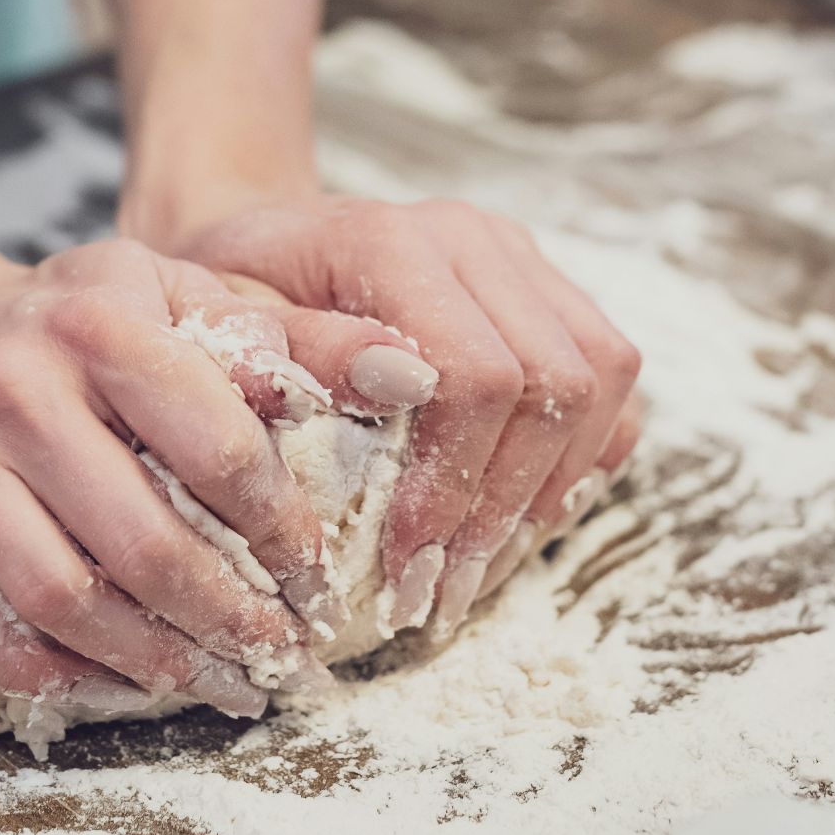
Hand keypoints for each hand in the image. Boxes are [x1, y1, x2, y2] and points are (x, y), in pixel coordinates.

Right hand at [0, 239, 417, 714]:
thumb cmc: (84, 329)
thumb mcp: (188, 301)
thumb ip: (301, 339)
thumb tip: (417, 375)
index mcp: (99, 315)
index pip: (219, 448)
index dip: (284, 534)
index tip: (320, 586)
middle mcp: (6, 377)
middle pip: (140, 542)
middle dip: (226, 621)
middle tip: (277, 663)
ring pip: (52, 595)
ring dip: (144, 662)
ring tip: (206, 683)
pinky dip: (33, 671)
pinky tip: (98, 684)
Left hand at [156, 196, 642, 637]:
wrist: (257, 247)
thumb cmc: (226, 300)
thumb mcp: (223, 330)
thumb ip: (299, 353)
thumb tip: (398, 386)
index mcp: (390, 240)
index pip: (475, 374)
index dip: (452, 486)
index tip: (407, 569)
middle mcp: (474, 238)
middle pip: (553, 383)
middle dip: (502, 509)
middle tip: (441, 595)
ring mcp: (521, 259)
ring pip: (601, 379)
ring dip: (549, 493)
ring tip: (477, 573)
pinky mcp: (549, 289)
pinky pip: (610, 380)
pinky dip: (579, 460)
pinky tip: (515, 522)